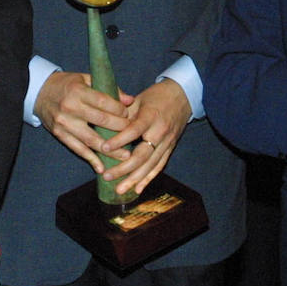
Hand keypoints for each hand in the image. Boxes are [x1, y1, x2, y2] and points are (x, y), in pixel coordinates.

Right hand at [34, 70, 133, 172]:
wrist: (40, 91)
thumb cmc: (68, 84)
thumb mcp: (86, 79)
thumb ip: (108, 88)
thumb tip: (130, 100)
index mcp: (78, 91)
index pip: (104, 102)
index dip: (119, 110)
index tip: (128, 115)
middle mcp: (70, 107)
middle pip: (100, 121)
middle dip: (119, 129)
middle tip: (132, 134)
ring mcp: (64, 123)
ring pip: (91, 139)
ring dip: (109, 150)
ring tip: (125, 156)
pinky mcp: (59, 134)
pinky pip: (77, 149)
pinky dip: (90, 159)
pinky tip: (101, 168)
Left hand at [99, 79, 191, 197]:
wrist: (183, 95)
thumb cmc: (157, 96)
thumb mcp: (139, 98)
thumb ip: (123, 111)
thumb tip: (103, 120)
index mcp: (151, 116)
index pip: (134, 130)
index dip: (120, 140)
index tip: (104, 148)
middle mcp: (160, 131)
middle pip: (142, 154)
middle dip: (124, 168)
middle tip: (107, 176)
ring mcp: (167, 142)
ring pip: (150, 165)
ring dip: (134, 179)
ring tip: (119, 189)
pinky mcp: (170, 148)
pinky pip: (159, 166)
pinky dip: (148, 179)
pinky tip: (137, 189)